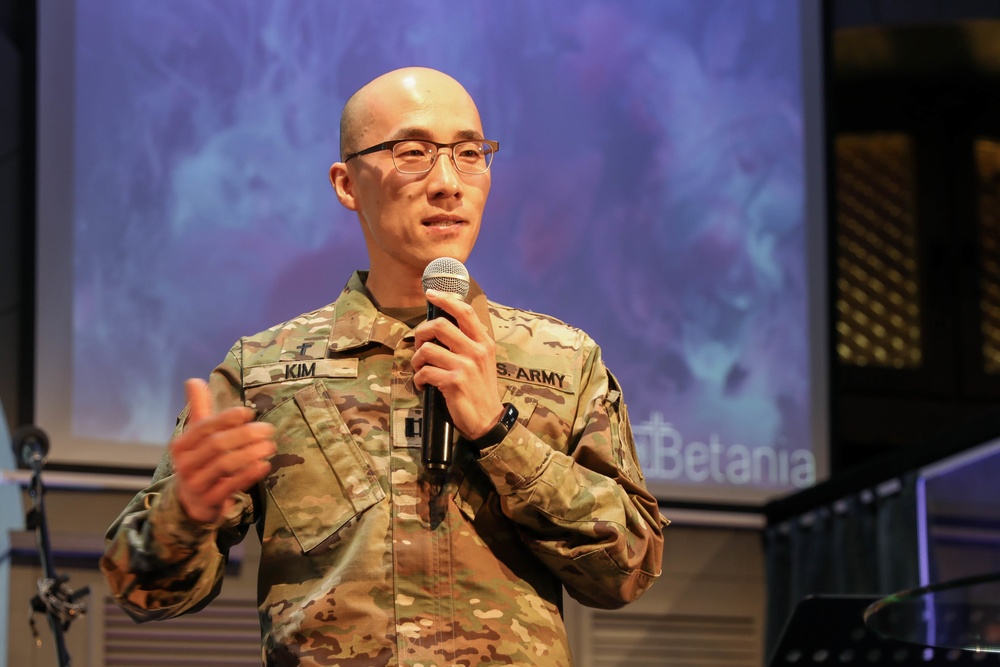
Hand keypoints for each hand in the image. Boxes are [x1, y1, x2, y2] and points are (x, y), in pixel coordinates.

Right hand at [169, 379, 275, 523]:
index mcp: (182, 444)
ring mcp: (196, 484)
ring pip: (225, 464)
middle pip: (217, 444)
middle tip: (269, 429)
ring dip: (251, 453)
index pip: (204, 427)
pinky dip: (249, 474)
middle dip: (245, 435)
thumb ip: (199, 409)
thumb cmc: (200, 461)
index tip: (249, 412)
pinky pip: (231, 486)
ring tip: (270, 446)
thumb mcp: (196, 436)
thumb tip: (193, 380)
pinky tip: (265, 465)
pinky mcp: (209, 500)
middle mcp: (185, 463)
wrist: (191, 502)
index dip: (227, 418)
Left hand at [412, 290, 503, 439]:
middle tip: (419, 346)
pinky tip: (423, 386)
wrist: (488, 419)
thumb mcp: (482, 361)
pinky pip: (425, 372)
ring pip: (427, 350)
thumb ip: (469, 342)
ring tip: (420, 369)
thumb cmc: (480, 389)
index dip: (446, 299)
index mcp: (484, 342)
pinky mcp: (454, 382)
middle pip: (439, 326)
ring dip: (417, 360)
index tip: (430, 294)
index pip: (465, 312)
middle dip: (421, 333)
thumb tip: (443, 324)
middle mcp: (477, 351)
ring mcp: (466, 366)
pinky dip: (418, 379)